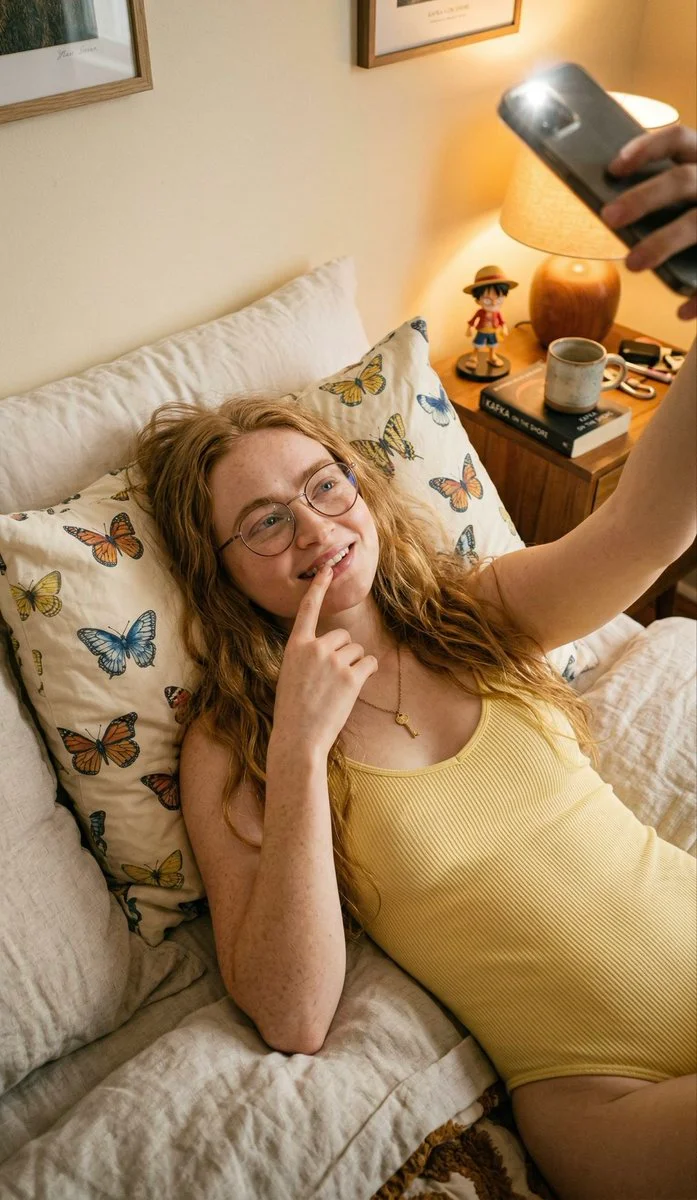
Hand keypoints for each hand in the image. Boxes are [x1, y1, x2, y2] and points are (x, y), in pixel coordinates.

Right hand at [271, 565, 377, 758]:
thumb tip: (333, 649)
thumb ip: (308, 656)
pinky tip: (353, 688)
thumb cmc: (294, 709)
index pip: (308, 610)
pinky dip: (367, 673)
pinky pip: (369, 663)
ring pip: (357, 651)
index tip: (327, 569)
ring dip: (354, 666)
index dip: (319, 588)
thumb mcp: (291, 674)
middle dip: (343, 653)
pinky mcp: (351, 677)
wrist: (299, 736)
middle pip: (342, 636)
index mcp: (295, 646)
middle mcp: (315, 648)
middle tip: (331, 680)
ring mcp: (334, 661)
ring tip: (337, 689)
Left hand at [601, 124, 696, 319]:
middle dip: (643, 198)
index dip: (646, 148)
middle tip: (608, 218)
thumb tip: (610, 206)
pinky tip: (682, 312)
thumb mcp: (690, 192)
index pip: (678, 138)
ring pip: (696, 223)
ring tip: (633, 264)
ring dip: (663, 242)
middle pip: (681, 180)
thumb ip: (663, 192)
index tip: (613, 168)